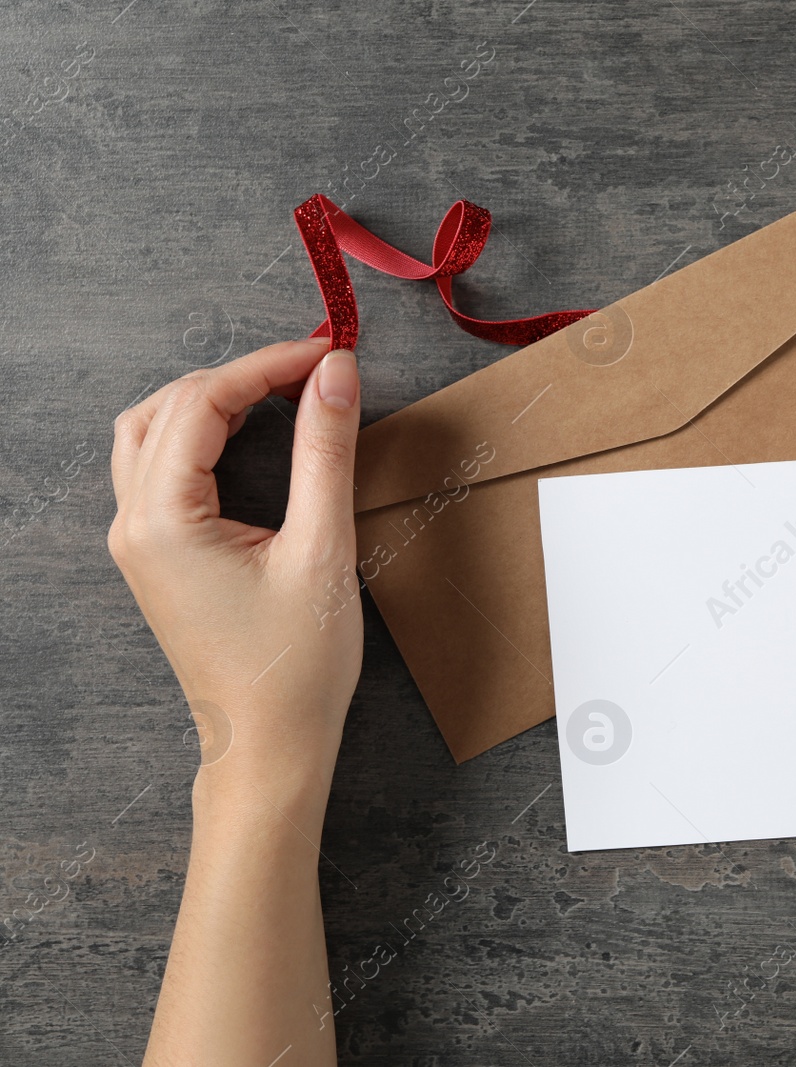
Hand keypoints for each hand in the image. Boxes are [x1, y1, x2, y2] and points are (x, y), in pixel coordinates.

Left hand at [108, 338, 362, 813]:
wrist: (268, 744)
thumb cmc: (296, 665)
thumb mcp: (323, 549)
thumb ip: (326, 453)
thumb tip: (335, 374)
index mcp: (164, 519)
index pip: (204, 402)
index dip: (268, 364)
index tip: (328, 353)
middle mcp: (134, 523)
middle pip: (170, 406)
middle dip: (242, 376)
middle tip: (314, 371)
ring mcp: (138, 541)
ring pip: (153, 431)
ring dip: (212, 400)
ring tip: (281, 394)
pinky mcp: (156, 555)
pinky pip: (159, 467)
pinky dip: (202, 435)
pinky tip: (251, 437)